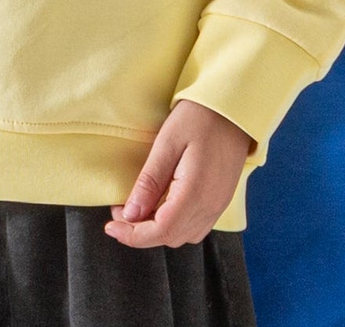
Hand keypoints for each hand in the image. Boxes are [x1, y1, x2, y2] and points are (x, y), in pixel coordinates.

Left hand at [107, 99, 250, 249]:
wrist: (233, 107)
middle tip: (120, 210)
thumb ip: (149, 182)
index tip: (110, 226)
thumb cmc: (199, 118)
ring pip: (183, 236)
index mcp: (196, 192)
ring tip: (139, 208)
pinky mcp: (221, 200)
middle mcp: (210, 205)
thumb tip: (130, 214)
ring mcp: (218, 205)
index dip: (132, 235)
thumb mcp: (167, 143)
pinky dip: (174, 224)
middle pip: (170, 237)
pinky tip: (161, 206)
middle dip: (141, 232)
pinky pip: (196, 226)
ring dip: (158, 230)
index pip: (161, 231)